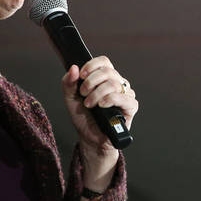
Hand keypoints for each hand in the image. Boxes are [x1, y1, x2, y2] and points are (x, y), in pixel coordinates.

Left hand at [61, 57, 138, 187]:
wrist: (90, 138)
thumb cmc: (84, 118)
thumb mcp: (70, 99)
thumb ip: (69, 83)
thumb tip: (73, 68)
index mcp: (105, 79)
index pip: (104, 62)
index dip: (92, 65)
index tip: (81, 75)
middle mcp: (117, 84)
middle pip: (108, 71)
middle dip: (91, 81)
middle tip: (83, 94)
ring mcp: (126, 94)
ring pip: (114, 84)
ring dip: (97, 93)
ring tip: (89, 104)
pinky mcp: (131, 107)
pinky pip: (123, 97)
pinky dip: (109, 99)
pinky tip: (101, 105)